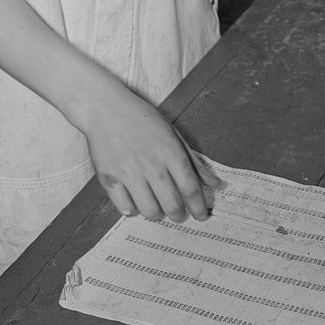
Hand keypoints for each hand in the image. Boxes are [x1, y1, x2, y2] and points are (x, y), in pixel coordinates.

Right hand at [81, 83, 223, 222]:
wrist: (106, 109)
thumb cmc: (143, 120)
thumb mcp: (173, 134)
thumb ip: (195, 162)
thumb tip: (217, 184)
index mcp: (170, 152)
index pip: (190, 188)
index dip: (199, 207)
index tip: (202, 215)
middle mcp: (151, 164)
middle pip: (172, 204)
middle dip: (179, 215)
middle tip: (179, 215)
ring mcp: (129, 173)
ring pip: (149, 210)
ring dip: (157, 213)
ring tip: (157, 206)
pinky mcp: (109, 179)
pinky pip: (124, 208)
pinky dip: (132, 210)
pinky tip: (135, 200)